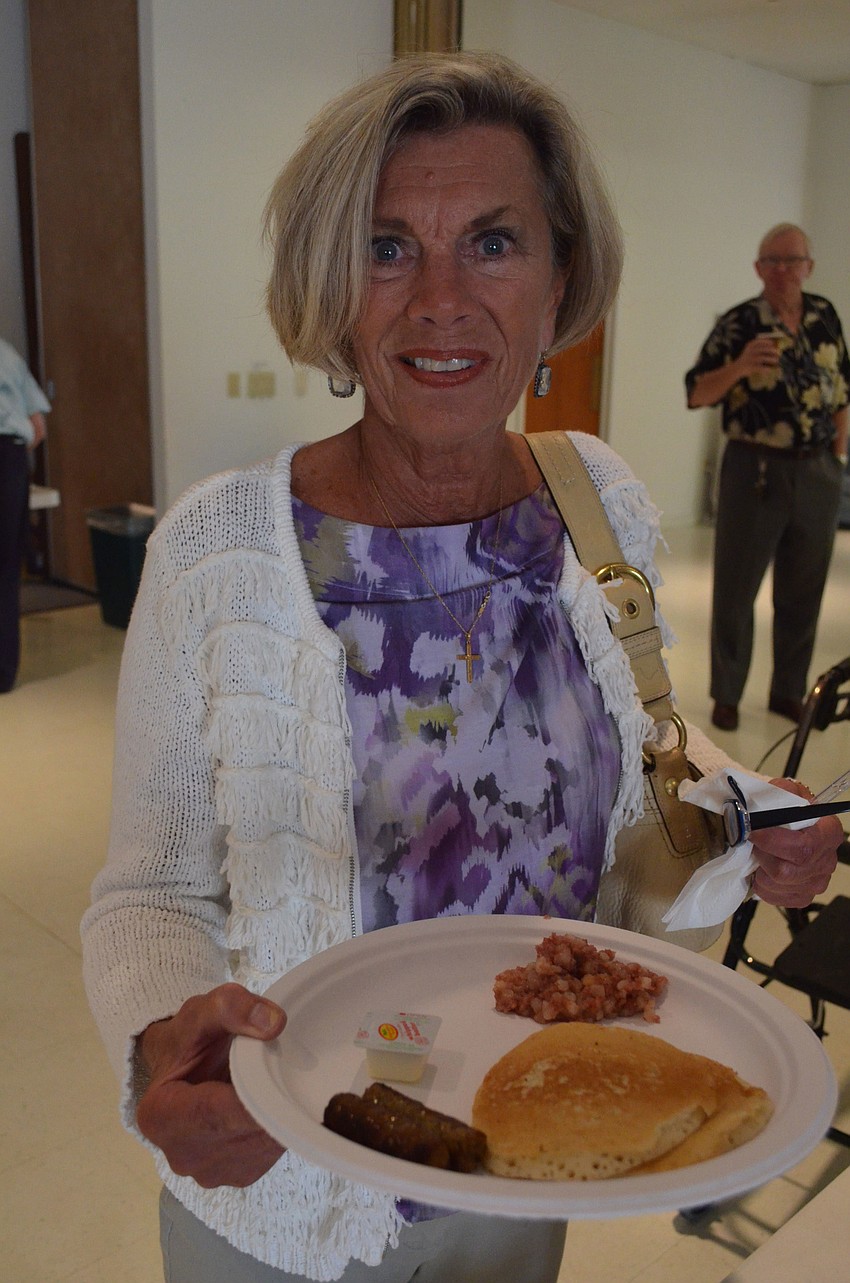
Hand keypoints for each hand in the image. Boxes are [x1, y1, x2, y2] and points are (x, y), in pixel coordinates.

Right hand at [136, 983, 285, 1187]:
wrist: (183, 1070)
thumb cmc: (188, 1040)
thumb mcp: (202, 1012)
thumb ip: (232, 1008)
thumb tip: (273, 1023)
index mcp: (160, 1117)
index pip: (218, 1112)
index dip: (257, 1092)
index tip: (283, 1071)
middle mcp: (182, 1155)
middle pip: (244, 1131)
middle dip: (271, 1099)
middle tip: (285, 1068)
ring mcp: (210, 1173)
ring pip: (264, 1143)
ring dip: (279, 1113)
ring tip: (274, 1082)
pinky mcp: (238, 1177)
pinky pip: (272, 1152)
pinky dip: (281, 1126)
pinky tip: (273, 1103)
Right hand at [735, 336, 780, 378]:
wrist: (736, 369)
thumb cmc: (746, 359)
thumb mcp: (751, 350)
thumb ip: (760, 348)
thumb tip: (775, 347)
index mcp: (750, 346)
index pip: (760, 341)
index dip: (768, 342)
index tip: (774, 344)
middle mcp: (749, 351)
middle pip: (763, 349)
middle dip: (772, 351)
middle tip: (778, 353)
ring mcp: (749, 359)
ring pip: (763, 358)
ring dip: (771, 359)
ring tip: (776, 360)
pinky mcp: (750, 367)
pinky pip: (760, 367)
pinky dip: (766, 369)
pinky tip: (770, 370)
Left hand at [750, 778, 841, 907]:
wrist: (787, 824)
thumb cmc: (786, 809)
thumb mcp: (785, 792)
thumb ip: (777, 793)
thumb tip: (759, 805)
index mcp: (828, 832)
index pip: (803, 846)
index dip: (773, 842)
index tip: (753, 832)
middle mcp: (827, 860)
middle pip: (786, 871)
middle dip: (762, 856)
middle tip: (752, 843)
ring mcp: (816, 882)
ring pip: (776, 885)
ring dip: (759, 870)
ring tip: (757, 855)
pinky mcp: (803, 896)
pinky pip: (774, 897)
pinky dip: (761, 884)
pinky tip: (762, 869)